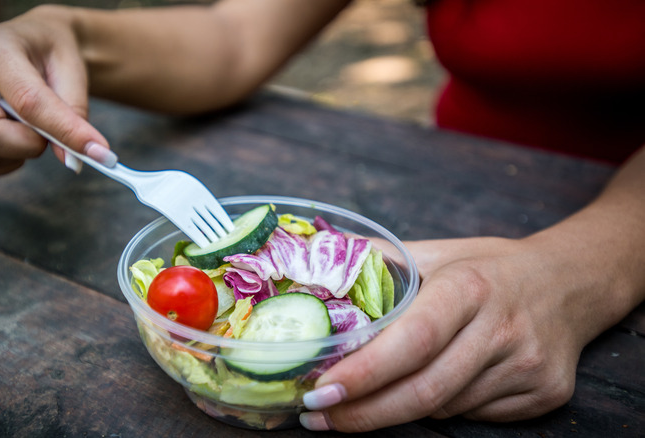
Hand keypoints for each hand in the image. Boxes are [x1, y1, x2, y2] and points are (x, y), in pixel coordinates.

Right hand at [0, 5, 114, 178]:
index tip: (99, 152)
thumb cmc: (54, 55)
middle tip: (51, 133)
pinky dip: (8, 162)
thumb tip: (70, 161)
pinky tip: (20, 137)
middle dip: (28, 145)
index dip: (63, 131)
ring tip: (35, 128)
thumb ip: (73, 114)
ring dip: (19, 155)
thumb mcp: (73, 72)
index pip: (26, 101)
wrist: (36, 46)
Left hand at [299, 236, 590, 430]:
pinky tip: (429, 388)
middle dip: (364, 412)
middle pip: (426, 390)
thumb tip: (315, 267)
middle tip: (319, 416)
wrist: (570, 283)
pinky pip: (472, 415)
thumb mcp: (437, 253)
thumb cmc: (490, 268)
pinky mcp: (544, 394)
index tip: (320, 390)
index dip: (364, 373)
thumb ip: (380, 264)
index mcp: (470, 287)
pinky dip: (438, 408)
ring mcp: (527, 366)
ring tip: (368, 396)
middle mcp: (503, 328)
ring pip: (444, 408)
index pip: (412, 340)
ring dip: (397, 407)